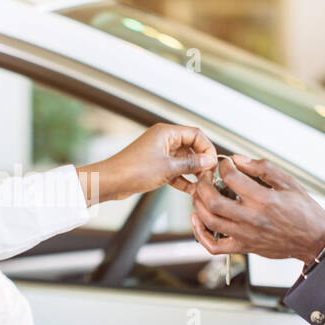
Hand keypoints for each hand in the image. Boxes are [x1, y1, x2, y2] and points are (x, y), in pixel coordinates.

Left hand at [77, 123, 216, 205]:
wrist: (111, 182)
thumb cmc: (133, 170)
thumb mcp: (168, 168)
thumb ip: (191, 164)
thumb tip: (210, 161)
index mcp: (166, 133)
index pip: (196, 134)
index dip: (207, 148)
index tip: (213, 163)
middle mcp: (164, 140)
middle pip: (192, 147)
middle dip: (202, 162)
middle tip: (210, 176)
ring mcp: (160, 154)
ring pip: (184, 161)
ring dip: (194, 173)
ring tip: (203, 185)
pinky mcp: (156, 166)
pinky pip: (176, 171)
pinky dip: (183, 180)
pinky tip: (192, 191)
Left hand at [185, 155, 324, 264]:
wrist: (315, 241)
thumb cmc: (304, 212)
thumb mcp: (289, 182)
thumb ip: (263, 168)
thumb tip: (238, 159)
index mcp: (264, 200)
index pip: (232, 178)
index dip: (224, 166)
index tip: (225, 163)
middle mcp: (252, 218)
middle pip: (213, 200)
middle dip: (203, 184)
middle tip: (205, 175)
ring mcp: (245, 235)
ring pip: (210, 220)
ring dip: (199, 204)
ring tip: (200, 192)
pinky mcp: (243, 247)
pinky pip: (214, 246)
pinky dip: (201, 233)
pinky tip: (199, 219)